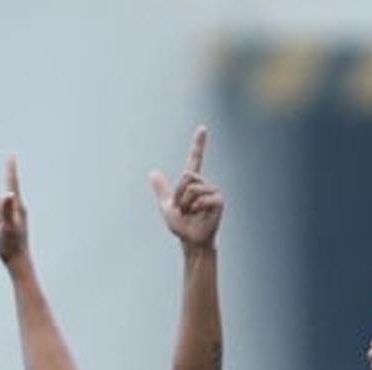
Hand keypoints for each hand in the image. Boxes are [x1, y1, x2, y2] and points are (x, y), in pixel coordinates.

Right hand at [0, 156, 28, 265]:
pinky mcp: (4, 225)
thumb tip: (10, 193)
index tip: (11, 155)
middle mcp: (14, 209)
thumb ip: (7, 209)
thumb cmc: (13, 245)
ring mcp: (8, 217)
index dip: (9, 169)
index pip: (12, 183)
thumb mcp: (8, 226)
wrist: (16, 262)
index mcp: (17, 207)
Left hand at [149, 125, 221, 250]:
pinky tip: (200, 215)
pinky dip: (195, 208)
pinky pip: (201, 197)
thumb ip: (162, 189)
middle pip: (186, 176)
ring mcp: (213, 191)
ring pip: (192, 187)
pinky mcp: (219, 200)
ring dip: (186, 203)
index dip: (198, 144)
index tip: (202, 128)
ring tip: (191, 213)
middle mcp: (204, 184)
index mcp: (192, 183)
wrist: (191, 240)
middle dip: (179, 193)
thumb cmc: (181, 226)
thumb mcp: (167, 205)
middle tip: (183, 208)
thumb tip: (152, 172)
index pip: (195, 159)